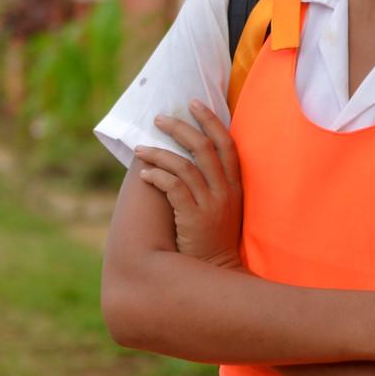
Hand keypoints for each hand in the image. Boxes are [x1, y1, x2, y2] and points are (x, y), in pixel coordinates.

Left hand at [133, 102, 243, 268]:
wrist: (217, 272)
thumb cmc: (215, 238)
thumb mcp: (224, 207)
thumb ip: (213, 183)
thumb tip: (187, 156)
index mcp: (234, 186)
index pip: (227, 143)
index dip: (211, 120)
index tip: (193, 103)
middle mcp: (225, 191)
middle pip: (204, 147)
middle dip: (180, 128)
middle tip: (159, 119)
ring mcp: (211, 204)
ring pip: (184, 165)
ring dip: (159, 153)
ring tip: (140, 149)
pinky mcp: (194, 218)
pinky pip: (173, 187)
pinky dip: (157, 177)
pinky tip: (144, 175)